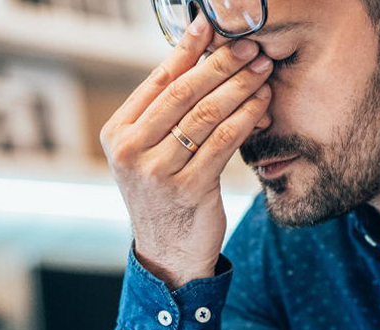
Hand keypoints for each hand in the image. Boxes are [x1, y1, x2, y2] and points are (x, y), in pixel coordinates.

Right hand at [99, 16, 273, 289]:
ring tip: (262, 69)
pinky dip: (246, 118)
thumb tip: (199, 58)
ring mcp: (157, 171)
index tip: (212, 26)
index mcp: (117, 132)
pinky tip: (262, 104)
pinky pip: (223, 141)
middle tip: (249, 45)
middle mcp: (130, 150)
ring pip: (206, 115)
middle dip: (221, 64)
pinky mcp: (188, 188)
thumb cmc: (166, 194)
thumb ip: (166, 113)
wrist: (168, 252)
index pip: (157, 80)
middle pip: (183, 93)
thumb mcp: (152, 152)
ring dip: (239, 87)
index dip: (188, 49)